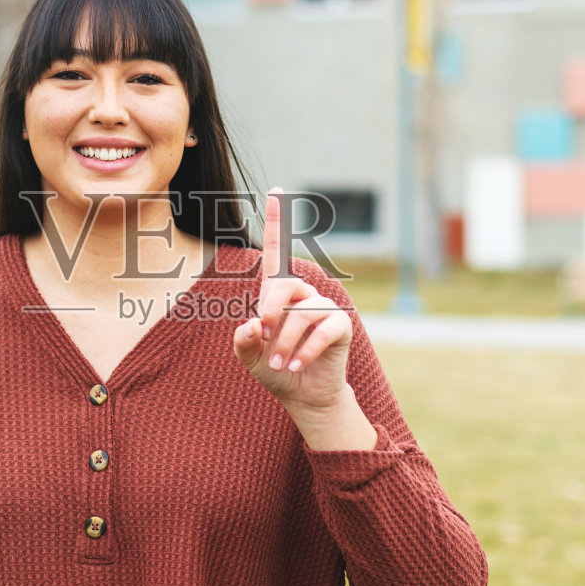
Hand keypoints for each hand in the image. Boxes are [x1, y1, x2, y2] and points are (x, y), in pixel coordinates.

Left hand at [233, 187, 352, 412]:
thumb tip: (251, 326)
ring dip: (284, 342)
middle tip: (262, 338)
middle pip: (284, 286)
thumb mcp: (250, 358)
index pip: (277, 252)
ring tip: (280, 365)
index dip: (277, 221)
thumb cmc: (276, 370)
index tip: (276, 190)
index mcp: (278, 294)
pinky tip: (296, 366)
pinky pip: (323, 329)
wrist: (304, 395)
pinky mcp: (341, 325)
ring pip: (301, 313)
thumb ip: (243, 342)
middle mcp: (303, 294)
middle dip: (269, 313)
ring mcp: (324, 307)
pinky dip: (306, 350)